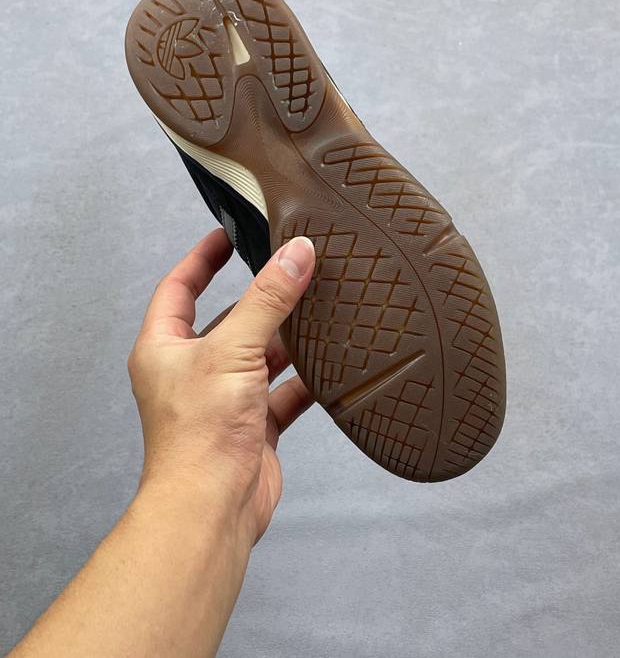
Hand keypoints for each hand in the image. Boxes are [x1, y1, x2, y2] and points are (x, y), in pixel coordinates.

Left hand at [128, 229, 315, 544]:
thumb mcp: (233, 351)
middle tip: (291, 269)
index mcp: (165, 348)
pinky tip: (331, 365)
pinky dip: (305, 380)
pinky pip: (283, 393)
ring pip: (259, 356)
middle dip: (260, 299)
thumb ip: (268, 300)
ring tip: (319, 309)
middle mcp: (191, 371)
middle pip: (229, 321)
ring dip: (287, 340)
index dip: (202, 258)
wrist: (212, 509)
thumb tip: (296, 252)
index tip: (228, 232)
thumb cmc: (200, 434)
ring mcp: (223, 399)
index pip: (179, 287)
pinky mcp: (252, 426)